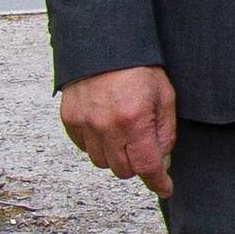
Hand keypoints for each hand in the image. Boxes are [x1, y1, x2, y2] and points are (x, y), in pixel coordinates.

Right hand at [58, 65, 176, 196]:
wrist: (104, 44)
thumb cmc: (139, 68)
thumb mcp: (165, 96)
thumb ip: (164, 132)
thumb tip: (163, 161)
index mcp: (134, 120)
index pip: (147, 166)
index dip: (158, 181)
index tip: (165, 188)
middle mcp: (106, 126)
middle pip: (123, 170)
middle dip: (137, 164)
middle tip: (144, 146)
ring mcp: (84, 124)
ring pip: (102, 163)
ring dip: (116, 156)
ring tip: (124, 133)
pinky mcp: (69, 120)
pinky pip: (84, 148)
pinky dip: (97, 145)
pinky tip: (107, 128)